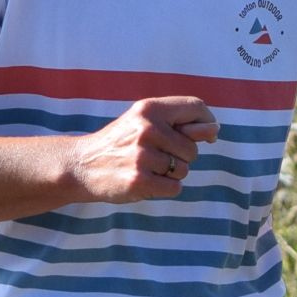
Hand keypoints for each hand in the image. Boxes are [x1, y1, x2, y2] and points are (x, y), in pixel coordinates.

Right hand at [66, 97, 218, 203]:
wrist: (81, 166)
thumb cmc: (120, 143)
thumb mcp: (143, 121)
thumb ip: (179, 122)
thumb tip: (214, 130)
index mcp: (149, 109)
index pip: (196, 107)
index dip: (206, 123)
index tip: (206, 135)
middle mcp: (147, 129)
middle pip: (193, 148)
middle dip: (181, 157)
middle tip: (154, 156)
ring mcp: (142, 156)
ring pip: (184, 170)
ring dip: (171, 174)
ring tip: (146, 168)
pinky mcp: (139, 180)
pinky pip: (175, 188)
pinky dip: (165, 189)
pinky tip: (145, 181)